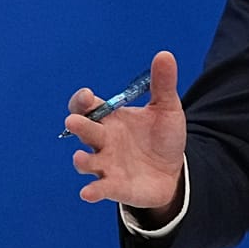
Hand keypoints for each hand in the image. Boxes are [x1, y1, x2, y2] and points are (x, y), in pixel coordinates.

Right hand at [67, 51, 187, 218]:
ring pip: (86, 162)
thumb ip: (163, 85)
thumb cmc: (163, 138)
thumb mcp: (167, 109)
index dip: (82, 101)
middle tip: (74, 121)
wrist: (174, 172)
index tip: (87, 96)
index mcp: (111, 119)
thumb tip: (165, 54)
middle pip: (84, 131)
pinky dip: (92, 191)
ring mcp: (106, 165)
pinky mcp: (114, 187)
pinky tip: (88, 193)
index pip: (88, 107)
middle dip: (78, 126)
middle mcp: (103, 141)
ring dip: (82, 161)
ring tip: (81, 159)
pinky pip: (100, 189)